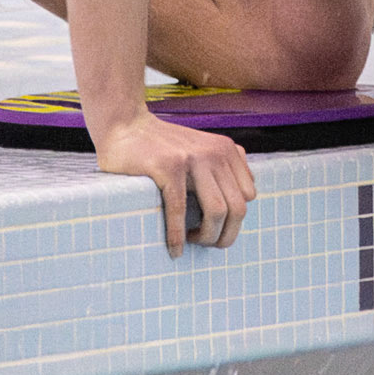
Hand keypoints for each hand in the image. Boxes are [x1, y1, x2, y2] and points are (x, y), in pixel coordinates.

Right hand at [97, 110, 255, 254]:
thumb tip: (240, 204)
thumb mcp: (201, 149)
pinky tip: (175, 249)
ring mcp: (192, 159)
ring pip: (217, 212)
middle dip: (225, 235)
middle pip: (238, 208)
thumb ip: (222, 168)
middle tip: (206, 244)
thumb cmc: (160, 146)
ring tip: (191, 242)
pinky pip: (180, 209)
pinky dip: (178, 235)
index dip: (234, 219)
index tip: (215, 228)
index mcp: (226, 151)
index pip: (248, 196)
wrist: (125, 125)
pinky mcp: (168, 167)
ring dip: (206, 237)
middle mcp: (215, 153)